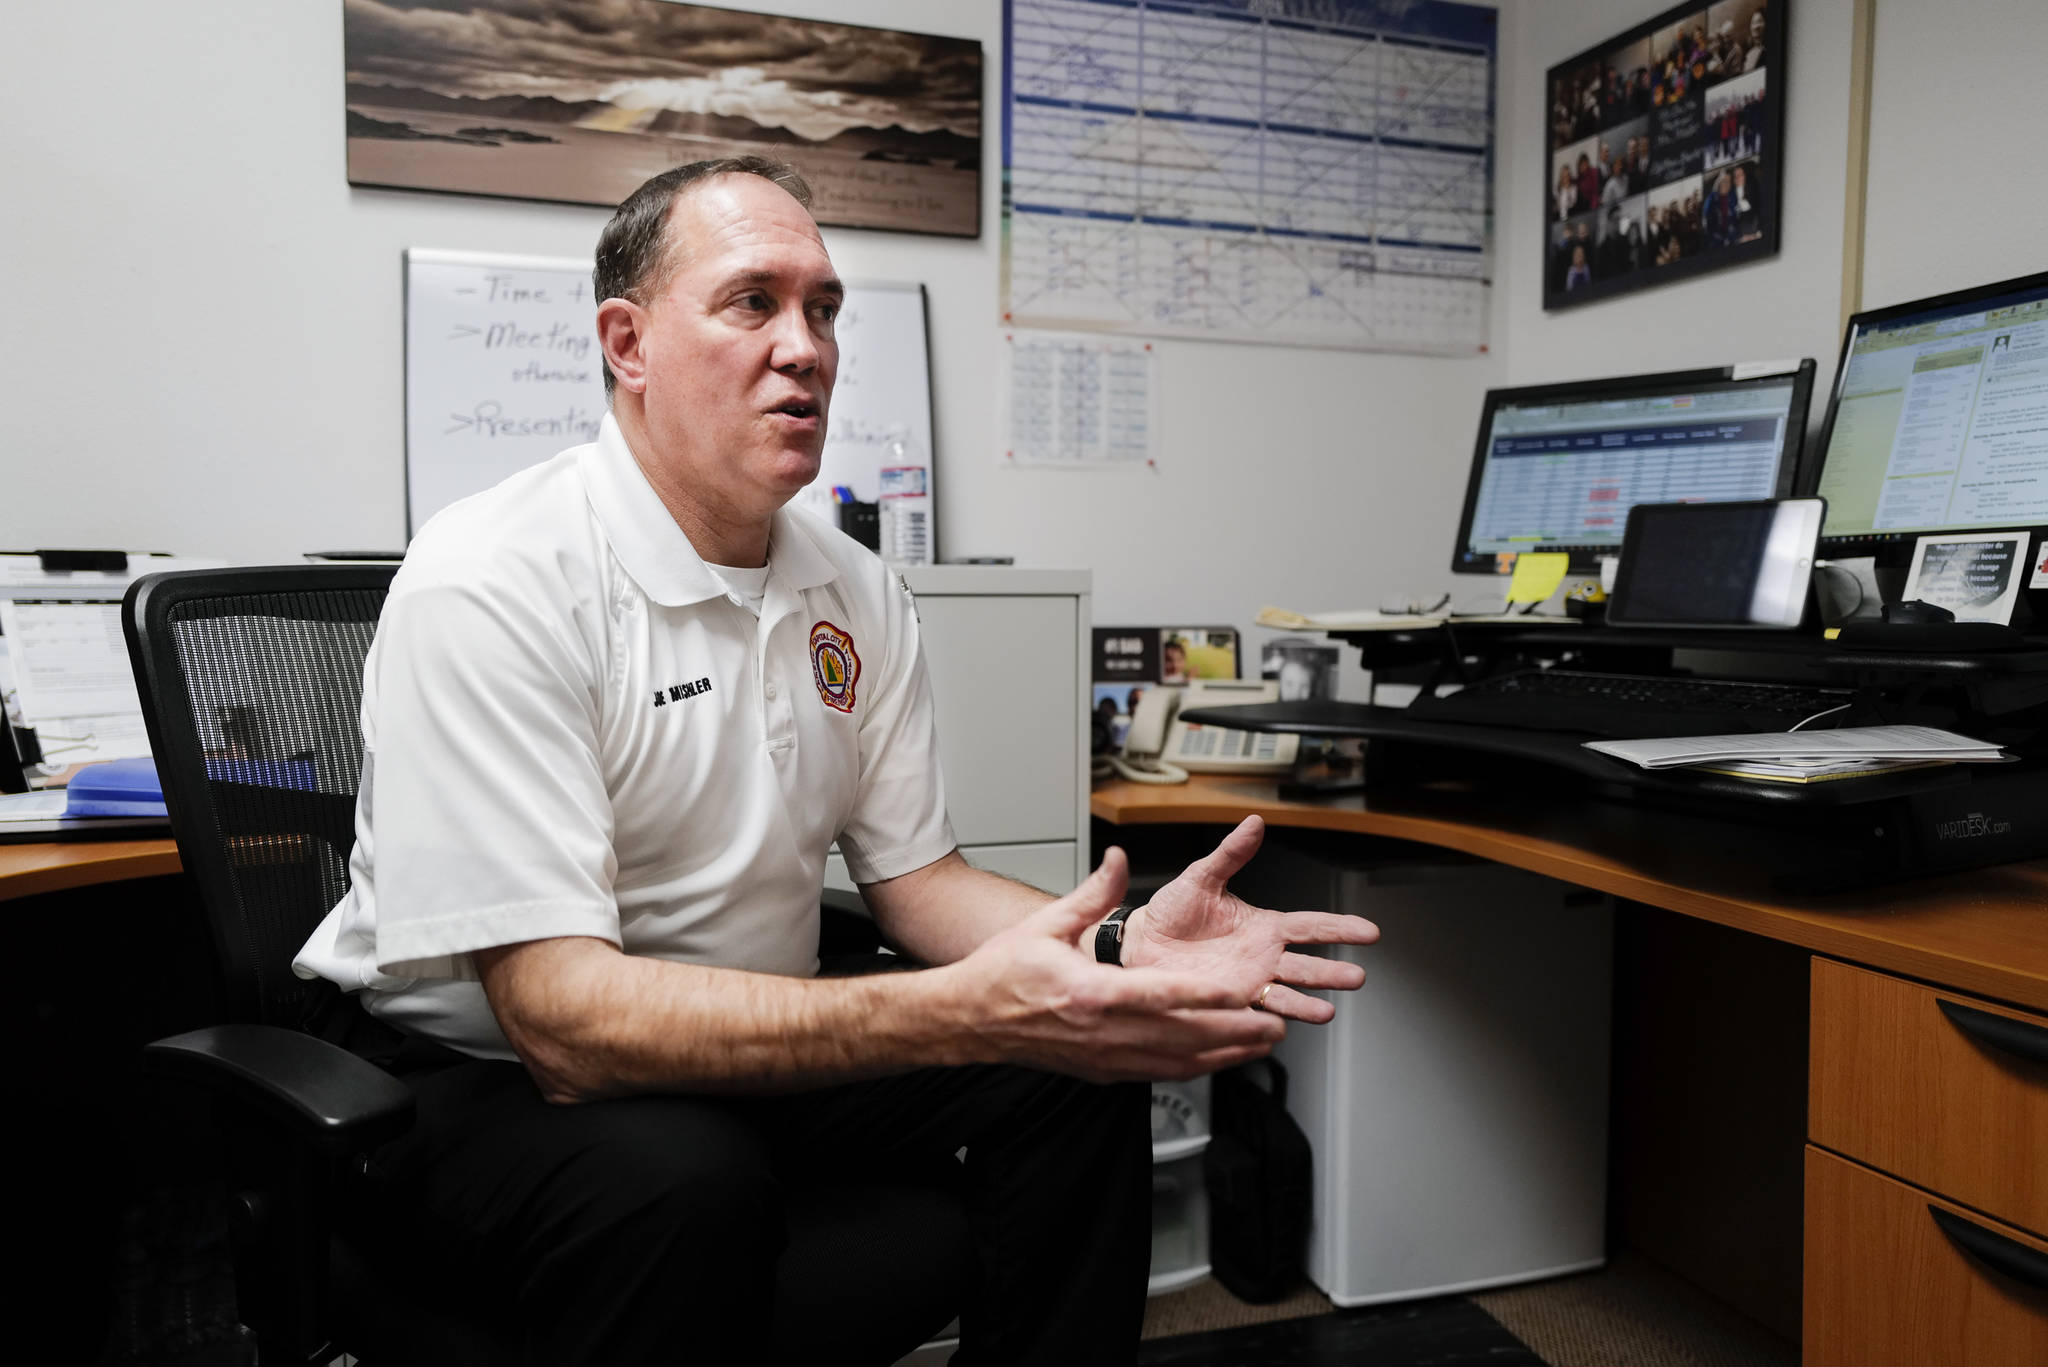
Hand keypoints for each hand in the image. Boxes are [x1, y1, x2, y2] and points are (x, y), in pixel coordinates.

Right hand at [943, 848, 1284, 1082]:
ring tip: (1261, 1042)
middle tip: (1274, 1023)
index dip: (1207, 997)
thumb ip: (1092, 893)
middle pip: (1182, 1036)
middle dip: (1233, 1032)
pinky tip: (1219, 1059)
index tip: (1242, 994)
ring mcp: (1104, 1057)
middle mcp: (1103, 1031)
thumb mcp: (1046, 924)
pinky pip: (1159, 1074)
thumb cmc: (1002, 974)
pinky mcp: (1103, 1071)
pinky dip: (1195, 1068)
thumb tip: (1118, 859)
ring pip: (1177, 1062)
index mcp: (1091, 992)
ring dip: (1224, 1054)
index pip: (1162, 996)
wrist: (970, 1020)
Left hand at [1118, 815, 1378, 1021]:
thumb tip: (1253, 822)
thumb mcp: (1200, 877)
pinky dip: (1269, 1021)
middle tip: (1357, 977)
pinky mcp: (1228, 1003)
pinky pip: (1254, 1014)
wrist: (1137, 945)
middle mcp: (1262, 957)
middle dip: (1332, 972)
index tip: (1368, 931)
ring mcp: (1248, 982)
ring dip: (1309, 1003)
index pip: (1310, 926)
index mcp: (1262, 926)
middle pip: (1307, 965)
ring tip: (1327, 1011)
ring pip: (1287, 994)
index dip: (1339, 928)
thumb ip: (1230, 854)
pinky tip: (1281, 1026)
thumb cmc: (1169, 912)